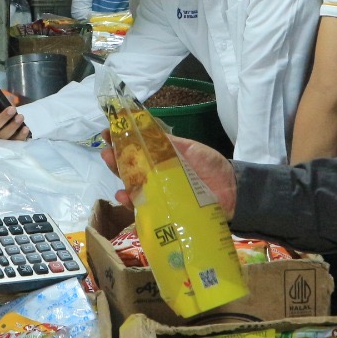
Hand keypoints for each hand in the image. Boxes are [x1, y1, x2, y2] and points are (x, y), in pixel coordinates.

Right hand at [0, 90, 30, 140]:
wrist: (9, 127)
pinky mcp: (12, 143)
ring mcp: (1, 138)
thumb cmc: (0, 114)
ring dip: (13, 126)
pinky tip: (26, 128)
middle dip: (3, 117)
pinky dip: (21, 135)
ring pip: (5, 135)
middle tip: (13, 109)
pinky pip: (16, 141)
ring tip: (21, 116)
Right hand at [102, 135, 237, 218]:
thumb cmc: (211, 166)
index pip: (137, 147)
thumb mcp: (191, 149)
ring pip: (132, 184)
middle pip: (129, 166)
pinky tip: (122, 194)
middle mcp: (155, 174)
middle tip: (105, 149)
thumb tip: (147, 128)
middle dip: (114, 156)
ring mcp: (157, 192)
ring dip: (118, 175)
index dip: (122, 139)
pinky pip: (142, 206)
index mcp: (161, 157)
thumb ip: (171, 143)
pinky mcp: (161, 209)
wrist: (231, 191)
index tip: (108, 130)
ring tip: (110, 163)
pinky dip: (130, 201)